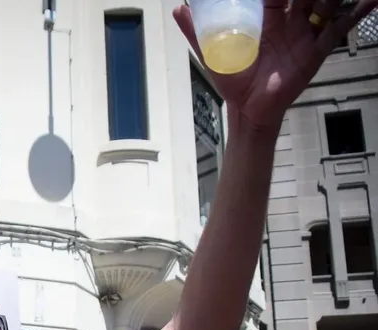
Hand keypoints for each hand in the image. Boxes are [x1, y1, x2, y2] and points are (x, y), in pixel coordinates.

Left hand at [173, 0, 377, 131]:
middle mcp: (288, 21)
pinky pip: (340, 28)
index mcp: (265, 16)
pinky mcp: (316, 49)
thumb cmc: (233, 80)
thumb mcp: (212, 52)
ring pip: (325, 2)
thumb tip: (179, 9)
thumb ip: (197, 31)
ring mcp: (304, 33)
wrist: (247, 110)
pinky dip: (357, 12)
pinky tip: (371, 0)